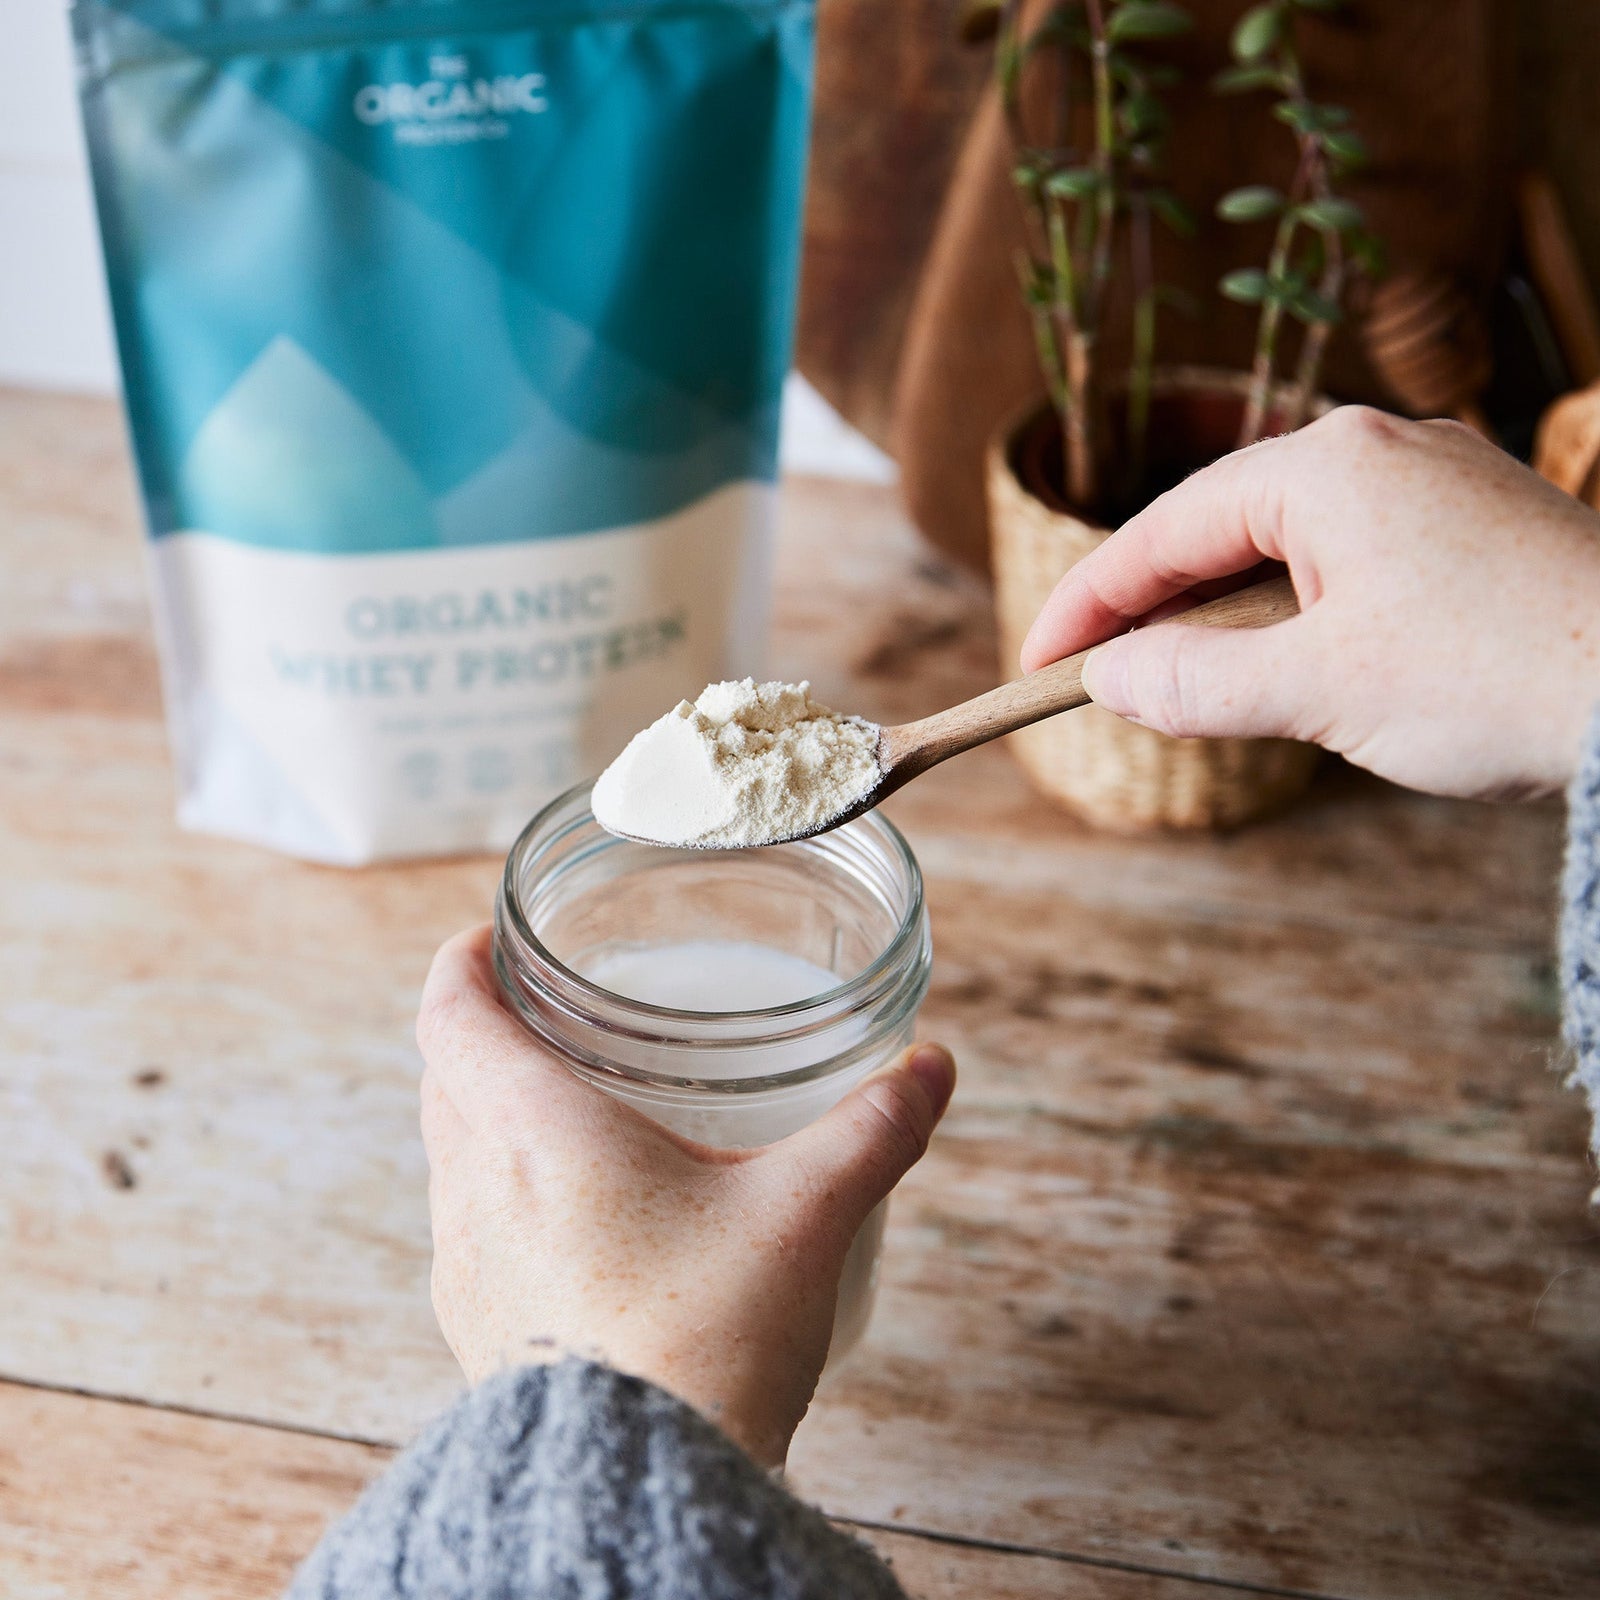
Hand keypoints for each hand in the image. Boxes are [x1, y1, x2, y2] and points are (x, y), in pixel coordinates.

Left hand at [417, 926, 955, 1467]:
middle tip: (543, 1009)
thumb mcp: (804, 1213)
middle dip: (484, 1031)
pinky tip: (579, 1220)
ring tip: (567, 1108)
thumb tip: (931, 1068)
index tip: (487, 937)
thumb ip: (873, 1128)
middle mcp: (477, 1191)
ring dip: (488, 1114)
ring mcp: (469, 1269)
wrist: (640, 1486)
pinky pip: (471, 1230)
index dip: (461, 963)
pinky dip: (502, 1193)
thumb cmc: (704, 1341)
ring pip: (453, 1156)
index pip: (450, 1015)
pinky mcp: (482, 1332)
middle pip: (445, 1078)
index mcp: (533, 1133)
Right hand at [1020, 408, 1599, 799]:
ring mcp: (1434, 479)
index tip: (1038, 663)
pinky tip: (1286, 657)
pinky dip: (1293, 606)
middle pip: (1220, 523)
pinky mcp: (1473, 522)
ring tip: (1187, 680)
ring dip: (1224, 609)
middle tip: (1099, 675)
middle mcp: (1378, 448)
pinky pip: (1347, 554)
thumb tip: (1111, 677)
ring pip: (1286, 541)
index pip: (1163, 531)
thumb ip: (1194, 683)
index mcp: (1326, 467)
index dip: (1089, 602)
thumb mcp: (1318, 691)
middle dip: (1153, 603)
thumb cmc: (1501, 681)